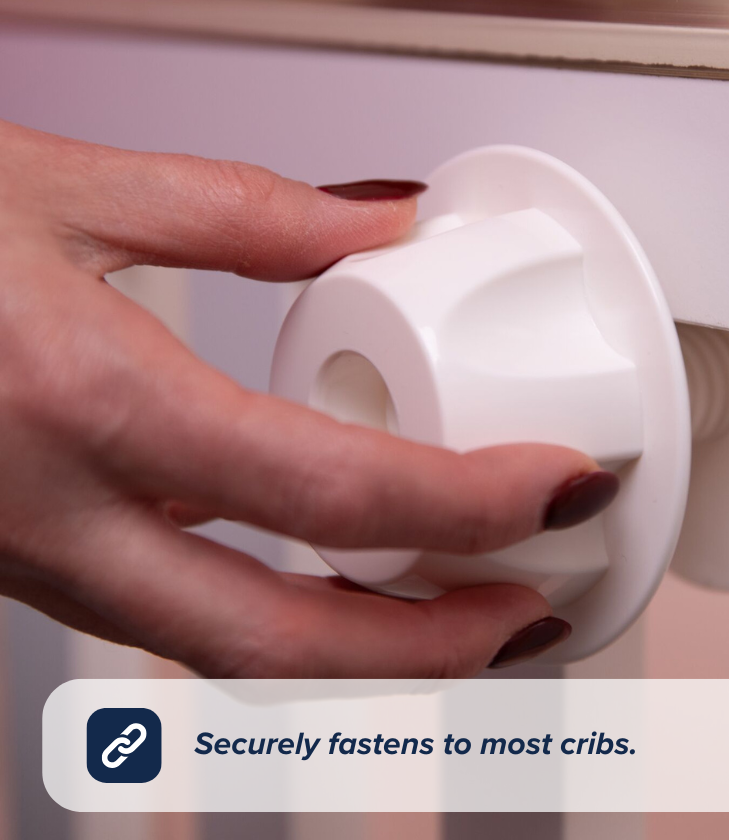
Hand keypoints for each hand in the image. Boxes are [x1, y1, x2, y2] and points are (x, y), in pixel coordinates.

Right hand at [0, 119, 616, 675]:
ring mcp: (26, 556)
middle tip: (527, 620)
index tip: (561, 486)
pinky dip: (271, 612)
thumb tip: (389, 222)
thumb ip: (255, 212)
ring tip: (457, 609)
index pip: (331, 491)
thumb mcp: (72, 187)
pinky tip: (328, 570)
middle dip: (427, 653)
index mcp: (81, 404)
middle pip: (277, 641)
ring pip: (219, 649)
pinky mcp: (18, 556)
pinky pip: (166, 615)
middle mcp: (48, 515)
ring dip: (355, 648)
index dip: (471, 502)